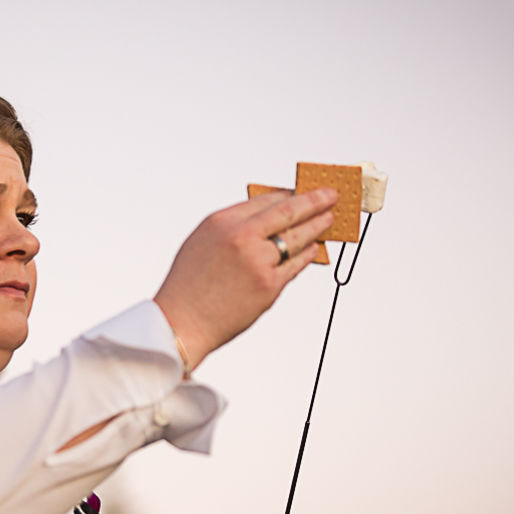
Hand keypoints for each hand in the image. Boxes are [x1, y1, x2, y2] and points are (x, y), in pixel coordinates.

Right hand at [154, 185, 338, 366]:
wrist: (182, 322)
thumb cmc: (189, 286)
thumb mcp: (203, 242)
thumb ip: (232, 228)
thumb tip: (262, 222)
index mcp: (223, 220)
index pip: (265, 200)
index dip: (288, 194)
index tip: (301, 192)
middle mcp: (242, 236)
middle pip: (288, 211)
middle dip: (313, 200)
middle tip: (330, 195)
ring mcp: (258, 260)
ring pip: (297, 237)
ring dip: (317, 225)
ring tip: (330, 218)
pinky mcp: (269, 285)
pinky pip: (296, 265)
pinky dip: (308, 254)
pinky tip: (316, 248)